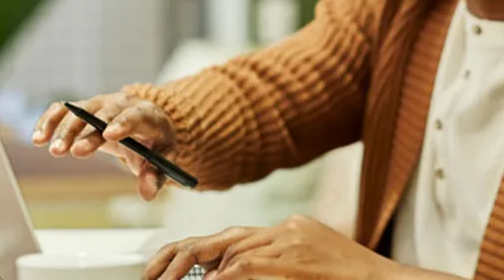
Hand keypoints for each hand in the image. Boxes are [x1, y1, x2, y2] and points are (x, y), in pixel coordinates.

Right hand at [33, 92, 176, 200]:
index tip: (109, 135)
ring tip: (54, 151)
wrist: (144, 125)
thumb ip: (155, 176)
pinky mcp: (82, 107)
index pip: (136, 115)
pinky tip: (38, 138)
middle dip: (88, 133)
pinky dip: (49, 121)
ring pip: (79, 110)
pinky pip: (62, 110)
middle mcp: (121, 104)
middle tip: (73, 152)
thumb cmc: (153, 142)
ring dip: (65, 129)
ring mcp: (100, 104)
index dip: (122, 123)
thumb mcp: (162, 158)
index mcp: (147, 114)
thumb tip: (147, 193)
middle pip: (103, 114)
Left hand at [144, 215, 401, 279]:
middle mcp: (283, 232)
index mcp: (288, 229)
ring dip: (194, 271)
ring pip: (227, 254)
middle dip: (179, 259)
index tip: (166, 268)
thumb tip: (228, 273)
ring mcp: (285, 246)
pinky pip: (240, 269)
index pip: (232, 237)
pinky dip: (220, 277)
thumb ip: (277, 263)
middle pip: (221, 240)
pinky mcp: (286, 262)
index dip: (194, 252)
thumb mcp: (309, 263)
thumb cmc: (349, 278)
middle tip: (154, 276)